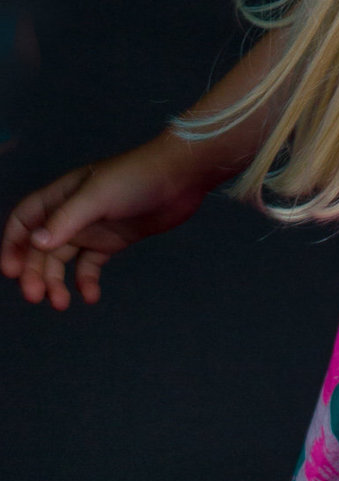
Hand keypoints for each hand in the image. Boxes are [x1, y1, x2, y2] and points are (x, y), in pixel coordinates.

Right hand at [2, 135, 211, 308]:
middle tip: (37, 297)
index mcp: (61, 196)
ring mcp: (93, 228)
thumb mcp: (97, 196)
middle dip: (35, 272)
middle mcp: (72, 213)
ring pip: (63, 259)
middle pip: (41, 247)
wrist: (180, 178)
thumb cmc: (136, 179)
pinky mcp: (114, 240)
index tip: (11, 272)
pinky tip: (90, 296)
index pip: (24, 221)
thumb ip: (66, 219)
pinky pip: (91, 265)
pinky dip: (87, 281)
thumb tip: (34, 243)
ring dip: (58, 281)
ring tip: (61, 303)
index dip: (13, 245)